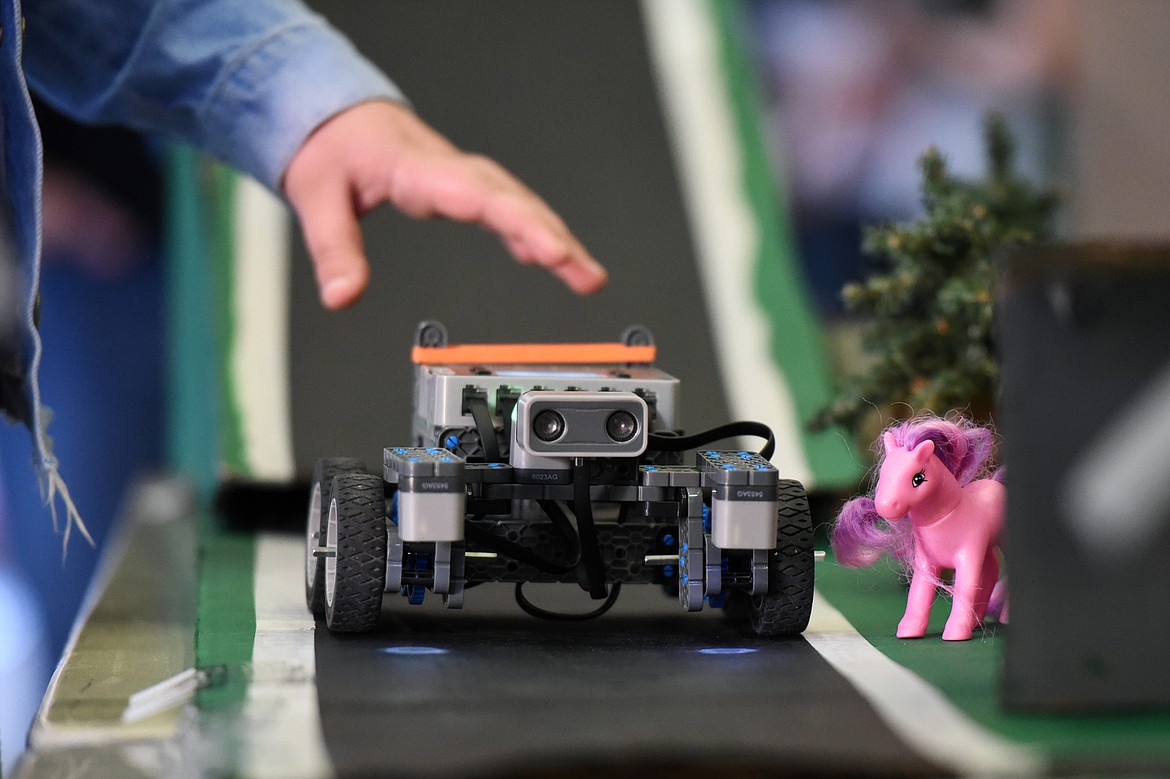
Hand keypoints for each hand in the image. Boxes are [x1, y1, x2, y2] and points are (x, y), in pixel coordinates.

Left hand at [282, 100, 607, 308]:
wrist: (337, 117)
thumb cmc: (332, 149)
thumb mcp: (316, 197)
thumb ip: (333, 249)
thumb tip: (342, 297)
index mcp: (420, 169)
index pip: (479, 197)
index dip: (520, 224)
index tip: (551, 252)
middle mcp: (452, 171)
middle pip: (514, 202)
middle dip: (555, 238)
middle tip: (588, 278)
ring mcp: (463, 178)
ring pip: (519, 204)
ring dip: (555, 238)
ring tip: (587, 276)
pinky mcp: (465, 189)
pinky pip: (507, 208)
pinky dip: (532, 232)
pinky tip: (546, 256)